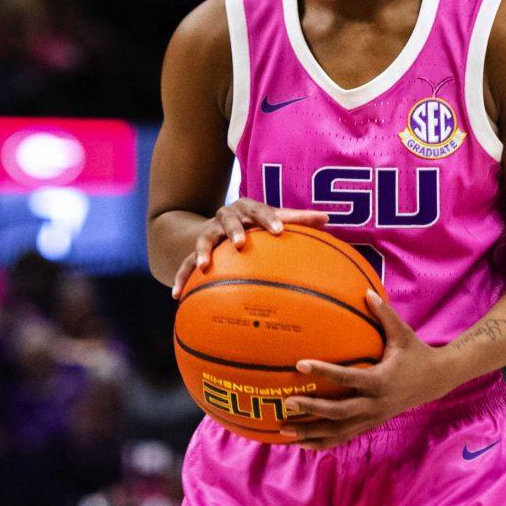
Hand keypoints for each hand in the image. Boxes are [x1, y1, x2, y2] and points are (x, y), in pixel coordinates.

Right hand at [169, 202, 326, 296]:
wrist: (219, 222)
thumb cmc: (257, 223)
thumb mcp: (274, 219)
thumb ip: (299, 220)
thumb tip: (329, 218)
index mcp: (248, 209)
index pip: (260, 210)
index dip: (269, 219)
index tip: (279, 231)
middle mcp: (226, 217)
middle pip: (229, 218)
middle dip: (234, 230)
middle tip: (241, 243)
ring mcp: (210, 233)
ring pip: (205, 239)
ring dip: (204, 250)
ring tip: (205, 265)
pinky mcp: (196, 250)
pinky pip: (186, 264)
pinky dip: (182, 278)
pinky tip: (177, 296)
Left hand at [285, 292, 454, 448]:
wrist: (436, 381)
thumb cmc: (416, 353)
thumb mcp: (403, 334)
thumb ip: (383, 314)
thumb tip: (365, 291)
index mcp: (380, 380)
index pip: (347, 378)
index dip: (324, 371)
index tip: (300, 364)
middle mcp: (375, 403)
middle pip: (339, 412)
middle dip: (312, 410)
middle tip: (287, 402)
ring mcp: (373, 417)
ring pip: (338, 431)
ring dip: (311, 433)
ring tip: (283, 430)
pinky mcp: (371, 424)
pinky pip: (344, 437)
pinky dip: (322, 442)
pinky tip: (302, 444)